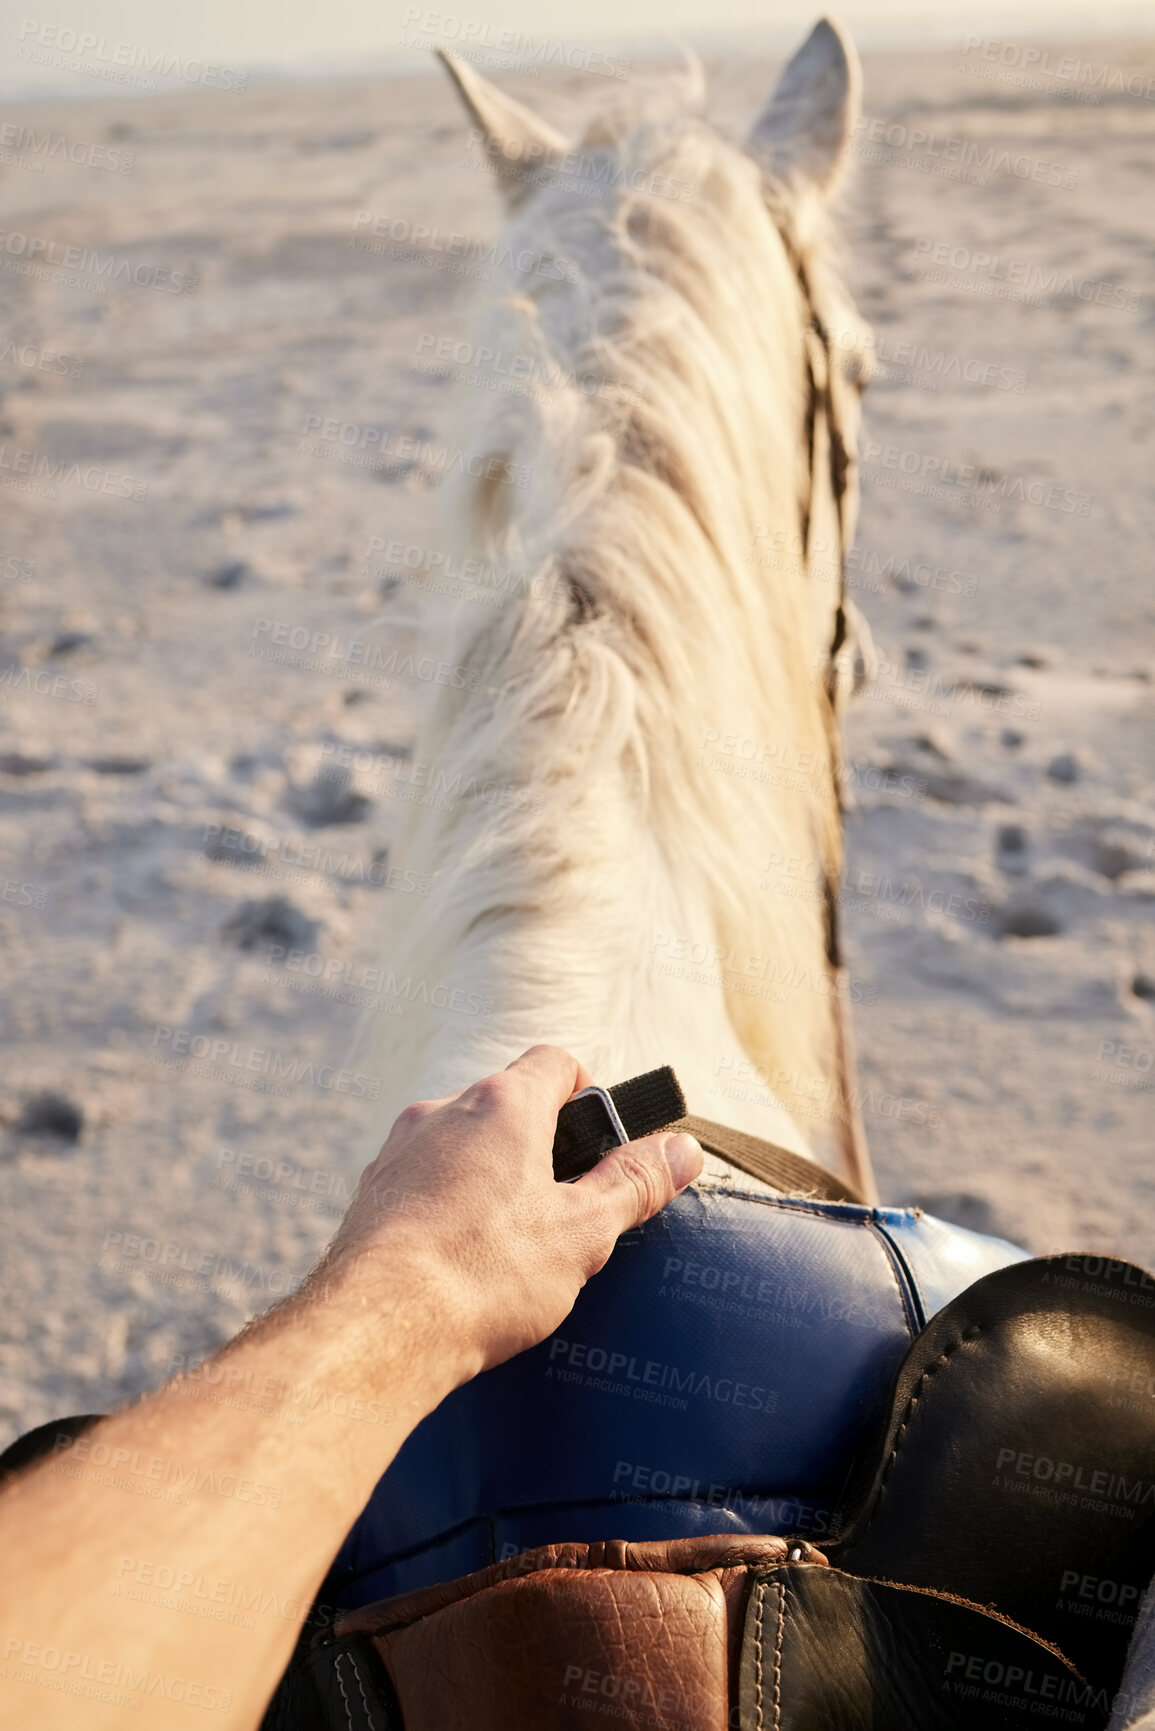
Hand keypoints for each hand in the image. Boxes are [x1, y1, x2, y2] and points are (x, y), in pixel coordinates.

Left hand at [312, 1045, 702, 1385]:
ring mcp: (399, 1150)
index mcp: (502, 1106)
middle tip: (566, 1207)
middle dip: (542, 1144)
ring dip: (491, 1175)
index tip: (600, 1146)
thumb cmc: (484, 1276)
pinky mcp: (370, 1194)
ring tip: (511, 1243)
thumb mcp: (583, 1232)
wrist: (375, 1331)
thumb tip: (683, 1148)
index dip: (589, 1095)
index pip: (556, 1063)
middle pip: (508, 1104)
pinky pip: (423, 1180)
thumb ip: (634, 1184)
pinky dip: (448, 1203)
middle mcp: (443, 1112)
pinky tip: (460, 1259)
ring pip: (461, 1143)